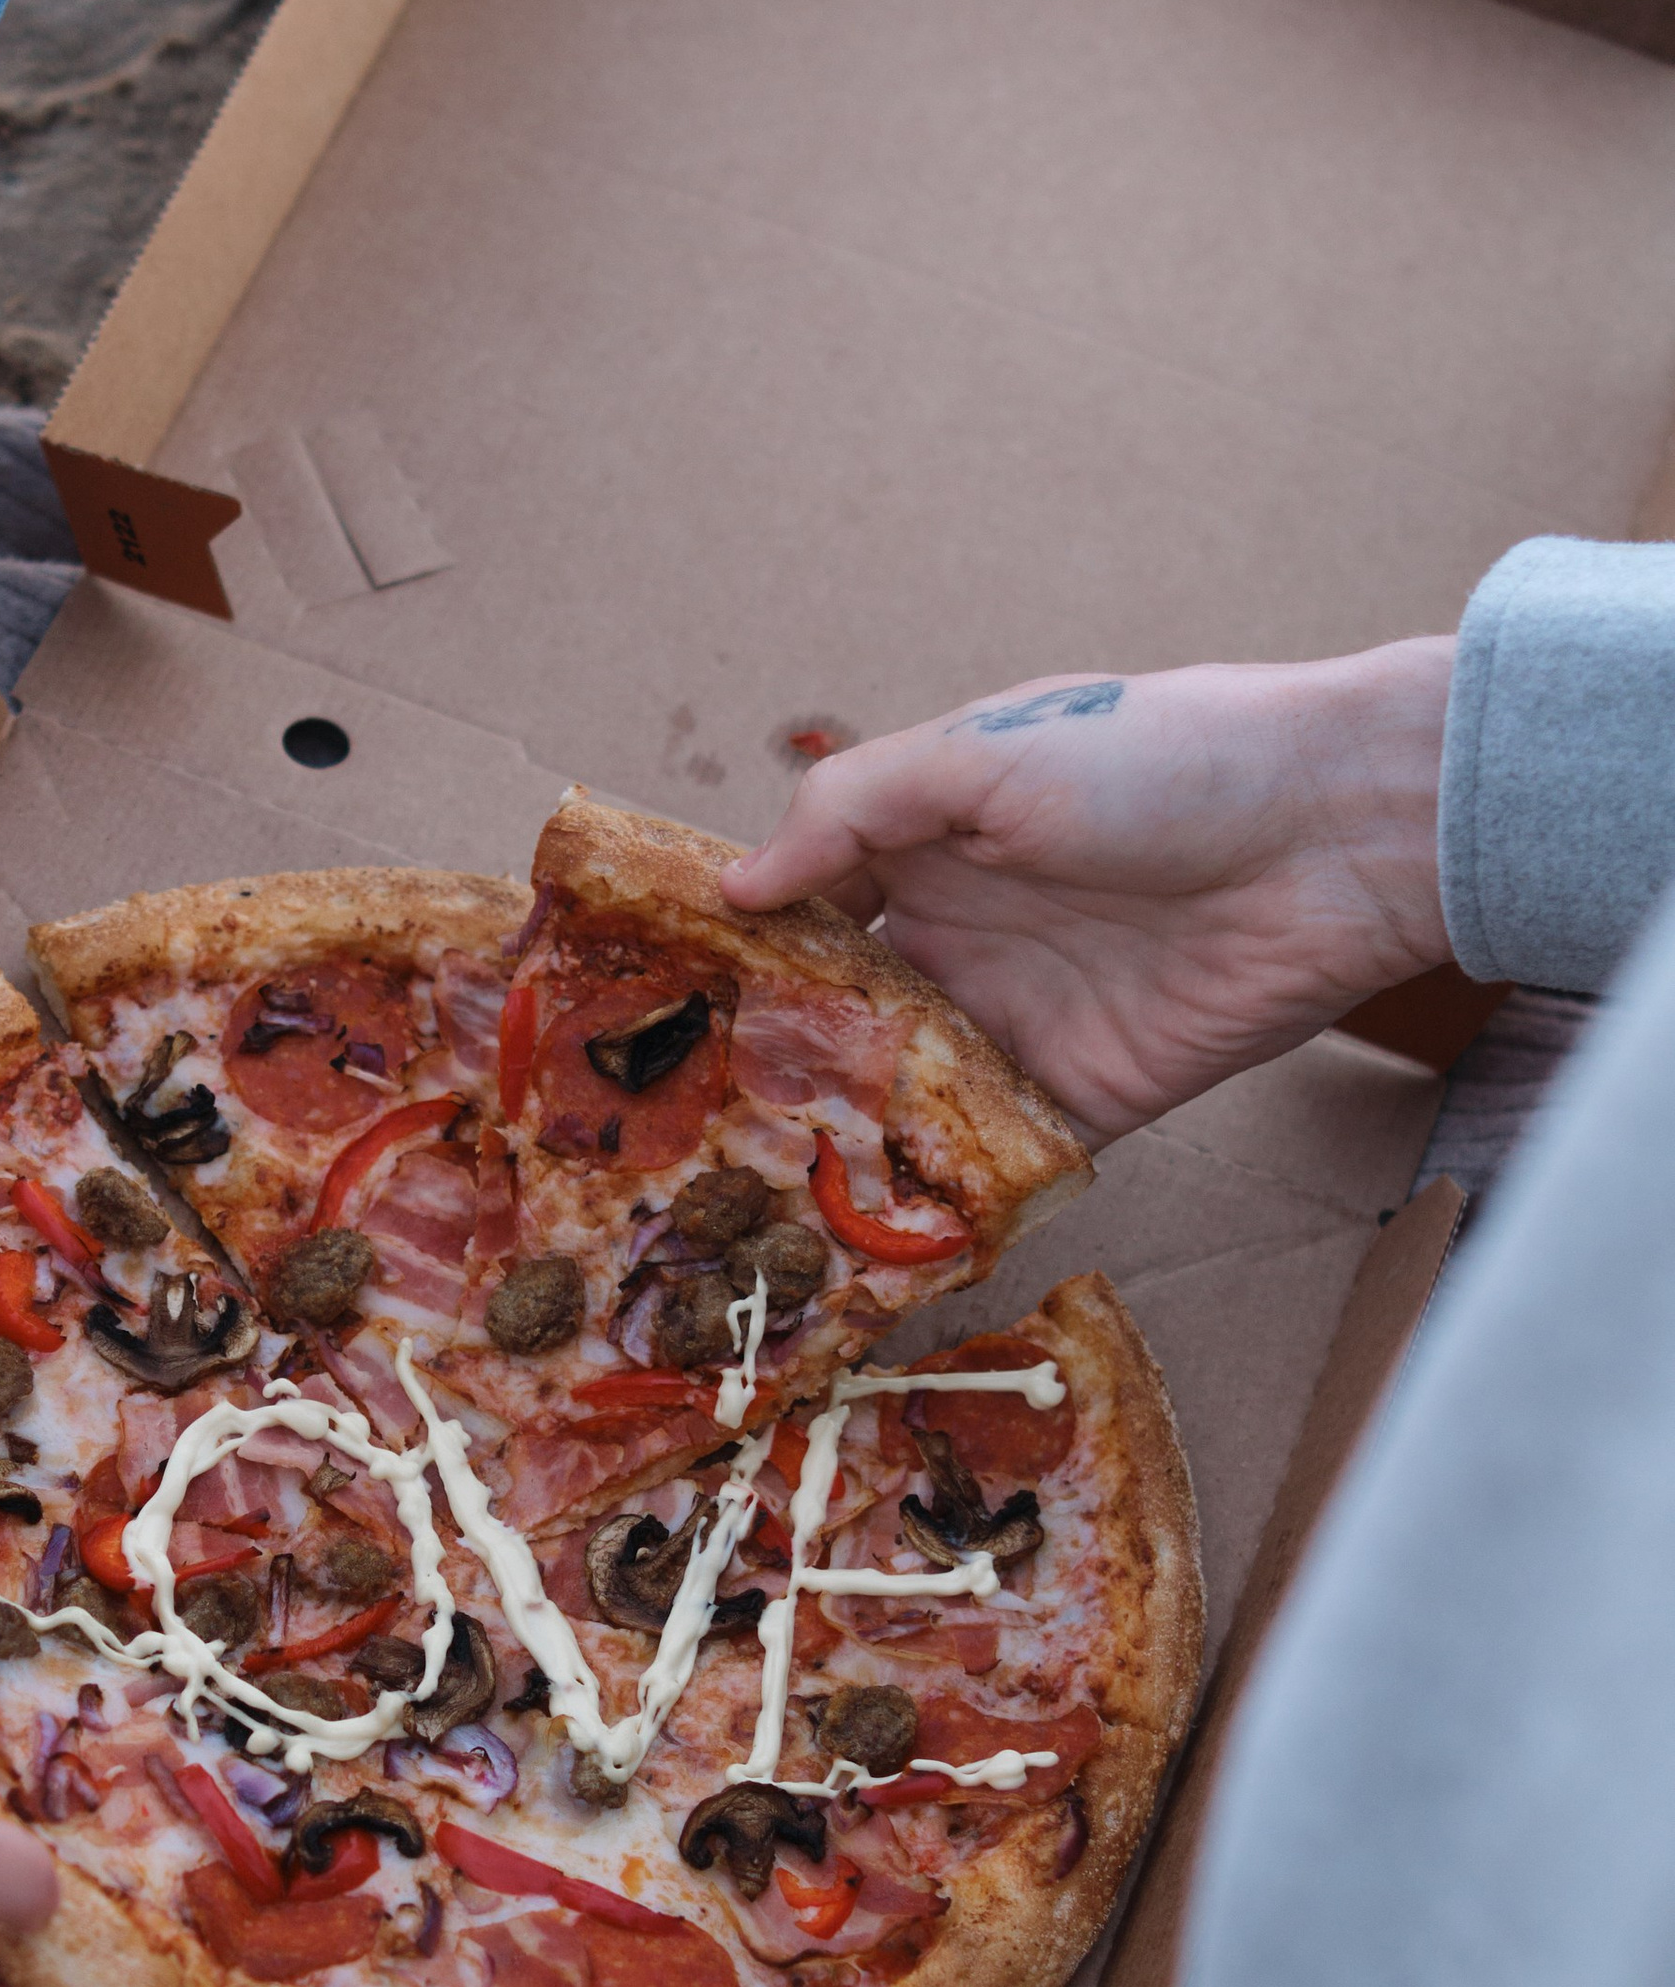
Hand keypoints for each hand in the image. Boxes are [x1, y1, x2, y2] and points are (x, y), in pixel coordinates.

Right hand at [720, 637, 1458, 1140]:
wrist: (1333, 833)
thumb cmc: (1159, 759)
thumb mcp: (983, 753)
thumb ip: (850, 811)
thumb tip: (737, 886)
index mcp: (931, 845)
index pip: (807, 905)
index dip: (739, 948)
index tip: (653, 996)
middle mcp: (964, 939)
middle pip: (843, 1016)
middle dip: (770, 1064)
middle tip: (674, 1121)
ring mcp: (1019, 1025)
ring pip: (904, 1099)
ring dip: (837, 1141)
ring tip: (737, 1194)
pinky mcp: (1083, 1102)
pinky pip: (996, 1161)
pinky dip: (937, 1195)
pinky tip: (857, 1232)